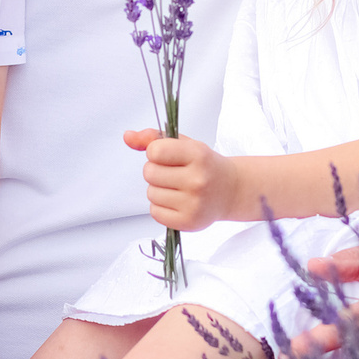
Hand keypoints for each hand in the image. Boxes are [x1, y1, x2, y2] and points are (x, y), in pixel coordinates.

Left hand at [122, 129, 243, 230]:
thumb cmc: (204, 165)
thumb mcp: (185, 144)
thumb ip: (154, 138)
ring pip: (151, 193)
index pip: (155, 151)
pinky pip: (155, 212)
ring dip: (158, 189)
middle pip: (149, 173)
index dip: (155, 152)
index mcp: (198, 155)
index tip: (167, 155)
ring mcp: (194, 203)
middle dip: (155, 171)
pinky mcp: (189, 222)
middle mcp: (198, 179)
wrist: (230, 190)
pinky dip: (160, 207)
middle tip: (173, 173)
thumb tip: (127, 136)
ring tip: (177, 188)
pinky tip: (176, 201)